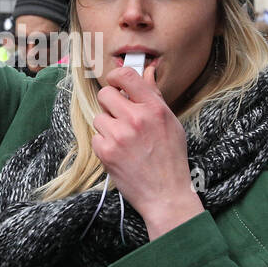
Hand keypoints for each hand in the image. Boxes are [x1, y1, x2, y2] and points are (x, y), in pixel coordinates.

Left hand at [93, 64, 203, 239]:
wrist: (165, 194)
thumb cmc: (171, 158)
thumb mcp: (170, 123)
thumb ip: (154, 96)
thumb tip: (147, 72)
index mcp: (154, 109)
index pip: (126, 76)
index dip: (116, 77)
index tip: (116, 83)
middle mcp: (136, 119)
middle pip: (105, 94)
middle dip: (110, 103)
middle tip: (120, 116)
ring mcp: (119, 136)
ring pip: (99, 117)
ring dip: (108, 127)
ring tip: (124, 140)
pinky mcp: (106, 152)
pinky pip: (96, 137)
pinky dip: (104, 145)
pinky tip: (119, 153)